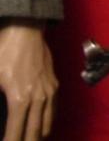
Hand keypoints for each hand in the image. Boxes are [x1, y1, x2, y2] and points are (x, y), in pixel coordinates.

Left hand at [0, 20, 57, 140]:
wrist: (25, 29)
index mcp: (20, 100)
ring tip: (28, 140)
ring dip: (37, 137)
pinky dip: (46, 123)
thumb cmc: (5, 52)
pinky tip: (39, 126)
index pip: (15, 135)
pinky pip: (53, 110)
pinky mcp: (54, 83)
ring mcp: (49, 91)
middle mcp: (38, 99)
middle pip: (34, 135)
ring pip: (47, 125)